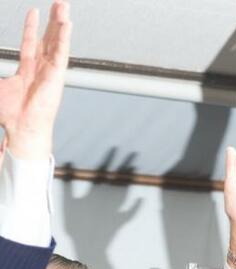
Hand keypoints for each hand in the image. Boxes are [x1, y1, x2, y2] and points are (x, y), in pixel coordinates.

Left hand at [0, 1, 70, 159]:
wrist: (20, 128)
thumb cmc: (9, 115)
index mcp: (28, 71)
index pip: (30, 43)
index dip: (31, 27)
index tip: (33, 11)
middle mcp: (42, 69)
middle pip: (49, 39)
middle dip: (53, 21)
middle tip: (59, 3)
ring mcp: (51, 72)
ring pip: (57, 42)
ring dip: (61, 24)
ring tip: (64, 6)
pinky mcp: (57, 76)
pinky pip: (62, 52)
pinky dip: (64, 38)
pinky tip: (67, 24)